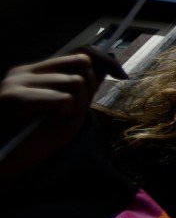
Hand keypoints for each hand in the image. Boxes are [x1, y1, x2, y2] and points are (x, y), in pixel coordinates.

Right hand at [0, 49, 124, 177]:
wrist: (3, 164)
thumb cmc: (33, 142)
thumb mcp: (66, 113)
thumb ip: (83, 90)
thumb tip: (105, 66)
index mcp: (34, 73)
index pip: (78, 54)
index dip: (104, 61)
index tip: (122, 75)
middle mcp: (25, 71)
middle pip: (82, 62)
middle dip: (89, 88)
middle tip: (74, 110)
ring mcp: (17, 81)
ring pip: (76, 81)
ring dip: (76, 106)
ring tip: (58, 119)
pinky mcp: (14, 96)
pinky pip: (63, 98)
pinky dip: (65, 113)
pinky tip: (49, 122)